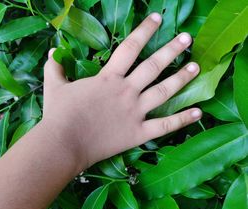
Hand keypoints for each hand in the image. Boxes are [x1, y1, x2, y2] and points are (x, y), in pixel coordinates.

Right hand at [42, 13, 201, 173]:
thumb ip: (55, 67)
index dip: (145, 31)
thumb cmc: (59, 115)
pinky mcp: (138, 133)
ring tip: (196, 67)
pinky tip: (198, 113)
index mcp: (108, 78)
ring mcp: (135, 113)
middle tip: (187, 39)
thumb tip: (53, 52)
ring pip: (163, 92)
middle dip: (171, 50)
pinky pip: (165, 126)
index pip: (130, 47)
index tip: (157, 19)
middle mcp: (126, 92)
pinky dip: (182, 120)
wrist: (64, 144)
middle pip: (153, 66)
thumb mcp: (54, 86)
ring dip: (181, 78)